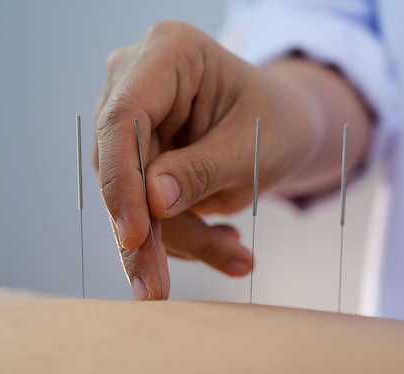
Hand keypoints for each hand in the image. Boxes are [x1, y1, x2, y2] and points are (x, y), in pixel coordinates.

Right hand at [94, 21, 370, 299]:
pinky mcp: (135, 156)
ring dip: (175, 240)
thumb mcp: (253, 147)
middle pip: (120, 165)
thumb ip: (203, 171)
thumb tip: (151, 203)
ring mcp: (132, 119)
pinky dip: (180, 238)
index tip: (136, 238)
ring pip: (128, 196)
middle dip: (147, 233)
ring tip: (235, 255)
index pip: (123, 118)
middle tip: (158, 289)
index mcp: (169, 53)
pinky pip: (142, 208)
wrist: (282, 128)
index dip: (122, 182)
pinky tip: (226, 247)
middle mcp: (137, 80)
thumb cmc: (277, 123)